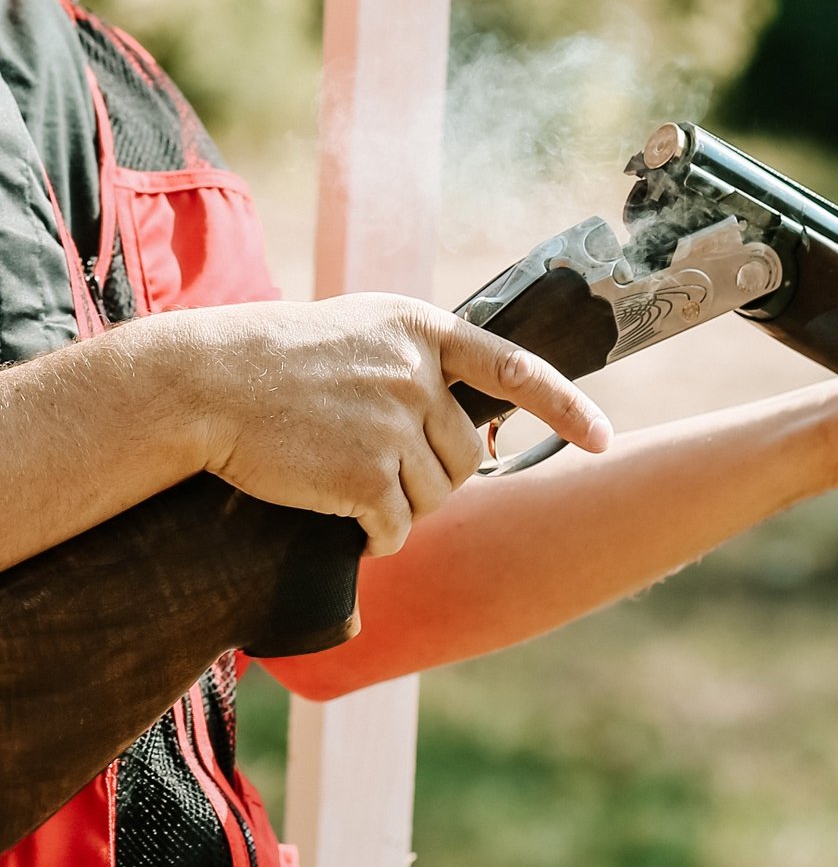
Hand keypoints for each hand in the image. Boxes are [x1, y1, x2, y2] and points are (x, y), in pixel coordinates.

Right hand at [175, 294, 611, 555]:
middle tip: (382, 468)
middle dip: (435, 475)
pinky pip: (395, 527)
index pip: (515, 370)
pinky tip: (343, 516)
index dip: (566, 408)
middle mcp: (417, 372)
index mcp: (422, 330)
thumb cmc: (279, 359)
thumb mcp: (362, 334)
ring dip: (400, 504)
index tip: (602, 439)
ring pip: (434, 495)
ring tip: (348, 478)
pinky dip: (376, 535)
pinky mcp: (362, 473)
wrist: (204, 382)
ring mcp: (391, 422)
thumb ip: (422, 367)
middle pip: (466, 455)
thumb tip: (478, 436)